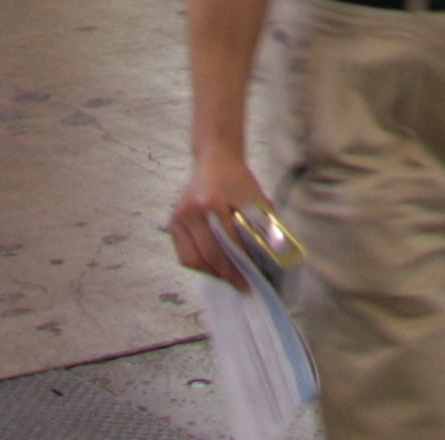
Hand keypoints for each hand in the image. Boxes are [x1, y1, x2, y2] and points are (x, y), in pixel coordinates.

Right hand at [166, 154, 273, 285]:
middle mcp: (191, 211)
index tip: (248, 282)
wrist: (215, 158)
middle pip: (206, 255)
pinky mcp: (173, 222)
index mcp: (212, 203)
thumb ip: (261, 225)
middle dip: (224, 275)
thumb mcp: (254, 198)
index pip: (226, 244)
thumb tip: (270, 257)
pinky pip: (183, 253)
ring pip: (191, 259)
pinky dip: (198, 264)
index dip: (238, 267)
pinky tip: (213, 266)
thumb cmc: (237, 179)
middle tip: (240, 285)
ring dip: (210, 273)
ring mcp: (179, 217)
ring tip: (227, 277)